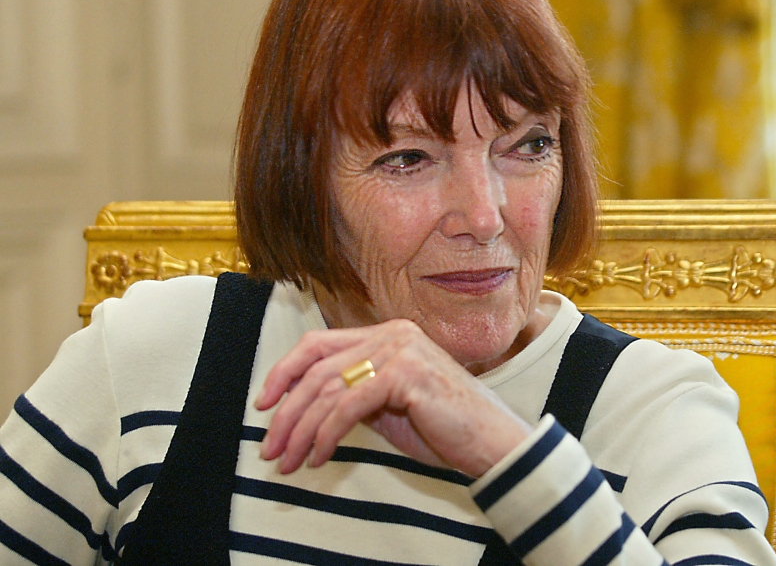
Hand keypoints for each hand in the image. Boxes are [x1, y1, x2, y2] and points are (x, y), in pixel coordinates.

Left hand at [254, 319, 531, 476]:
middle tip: (270, 448)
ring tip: (289, 461)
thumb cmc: (445, 428)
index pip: (319, 343)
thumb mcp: (389, 406)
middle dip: (286, 412)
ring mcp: (400, 349)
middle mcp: (392, 333)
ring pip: (327, 388)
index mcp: (389, 334)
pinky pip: (347, 406)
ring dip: (300, 430)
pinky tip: (320, 456)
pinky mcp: (405, 373)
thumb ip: (355, 394)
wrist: (492, 443)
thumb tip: (307, 407)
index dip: (284, 372)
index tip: (264, 405)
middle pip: (316, 366)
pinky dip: (326, 435)